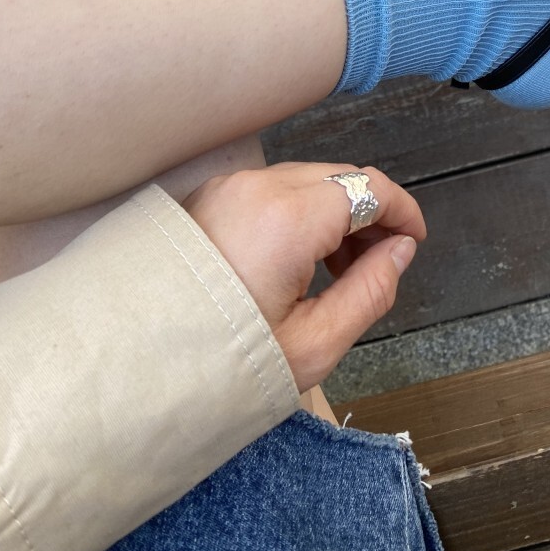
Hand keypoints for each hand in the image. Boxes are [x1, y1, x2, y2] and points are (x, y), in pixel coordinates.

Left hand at [182, 162, 425, 391]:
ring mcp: (226, 188)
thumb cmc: (225, 366)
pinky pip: (270, 190)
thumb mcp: (313, 345)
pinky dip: (299, 212)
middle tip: (383, 260)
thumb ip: (369, 291)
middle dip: (370, 211)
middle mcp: (256, 187)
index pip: (367, 187)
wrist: (133, 373)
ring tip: (342, 268)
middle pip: (338, 177)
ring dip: (335, 211)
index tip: (416, 240)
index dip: (402, 209)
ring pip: (304, 180)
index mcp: (287, 218)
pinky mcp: (205, 199)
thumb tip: (400, 250)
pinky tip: (301, 259)